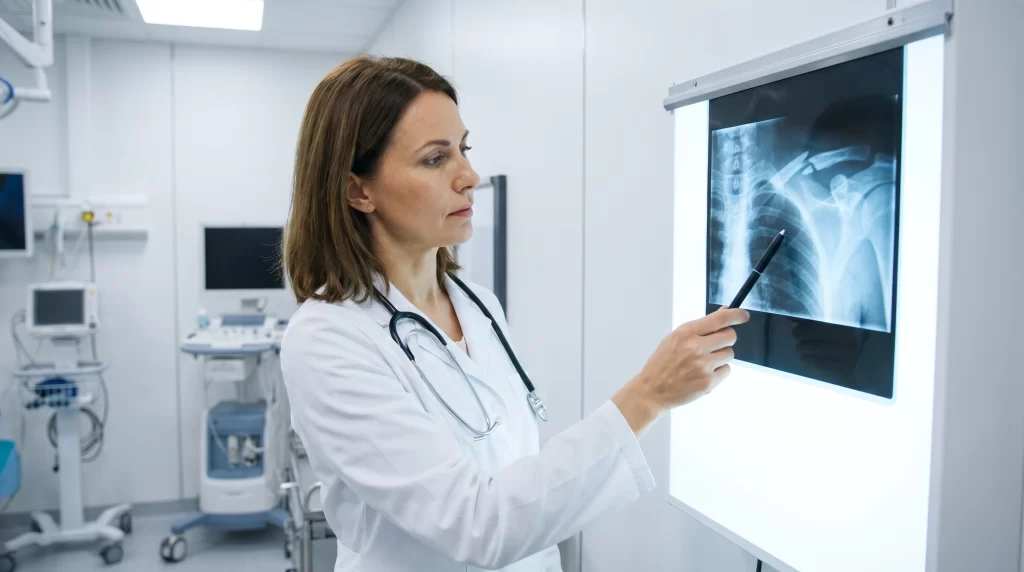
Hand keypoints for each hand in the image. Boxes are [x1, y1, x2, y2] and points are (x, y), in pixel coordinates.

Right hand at [612, 308, 749, 434]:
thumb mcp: (676, 338)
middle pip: (730, 336)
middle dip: (726, 338)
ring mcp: (703, 366)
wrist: (652, 390)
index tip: (743, 315)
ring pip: (729, 354)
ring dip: (721, 357)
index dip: (736, 315)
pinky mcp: (708, 382)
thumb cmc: (663, 363)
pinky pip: (727, 370)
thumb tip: (724, 311)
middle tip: (715, 345)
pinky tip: (703, 374)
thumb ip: (700, 327)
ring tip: (703, 362)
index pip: (720, 319)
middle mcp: (696, 348)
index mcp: (686, 333)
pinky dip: (718, 372)